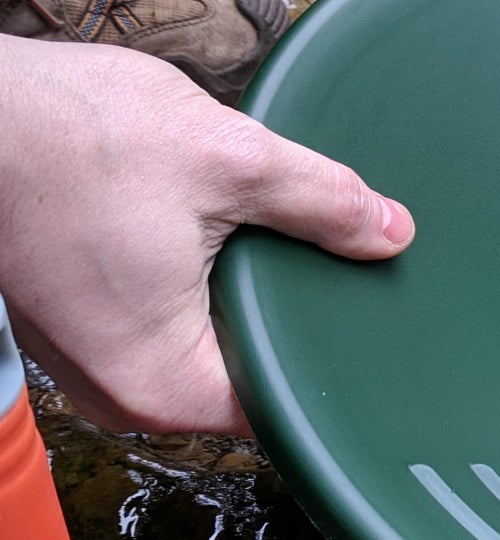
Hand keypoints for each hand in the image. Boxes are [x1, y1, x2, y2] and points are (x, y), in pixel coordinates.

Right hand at [0, 36, 413, 433]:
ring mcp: (89, 359)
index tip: (363, 319)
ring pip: (200, 339)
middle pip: (245, 369)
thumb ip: (322, 203)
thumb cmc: (69, 135)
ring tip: (244, 231)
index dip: (330, 356)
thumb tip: (390, 232)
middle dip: (282, 311)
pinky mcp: (72, 319)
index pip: (284, 403)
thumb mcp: (229, 161)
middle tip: (314, 254)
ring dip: (230, 287)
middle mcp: (119, 393)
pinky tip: (197, 228)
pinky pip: (154, 316)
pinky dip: (184, 275)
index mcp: (163, 387)